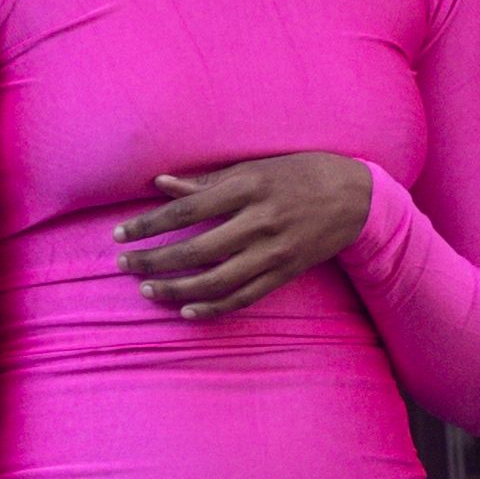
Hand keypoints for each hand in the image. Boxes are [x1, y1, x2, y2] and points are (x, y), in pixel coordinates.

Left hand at [122, 151, 372, 316]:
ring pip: (215, 281)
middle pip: (194, 250)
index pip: (186, 211)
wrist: (357, 197)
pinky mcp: (285, 273)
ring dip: (175, 289)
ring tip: (148, 290)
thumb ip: (208, 181)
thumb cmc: (302, 173)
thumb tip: (161, 184)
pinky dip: (212, 308)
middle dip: (153, 261)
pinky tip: (186, 311)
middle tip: (123, 265)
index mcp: (249, 188)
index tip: (121, 234)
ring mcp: (273, 252)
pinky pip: (243, 297)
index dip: (149, 225)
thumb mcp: (255, 167)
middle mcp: (259, 222)